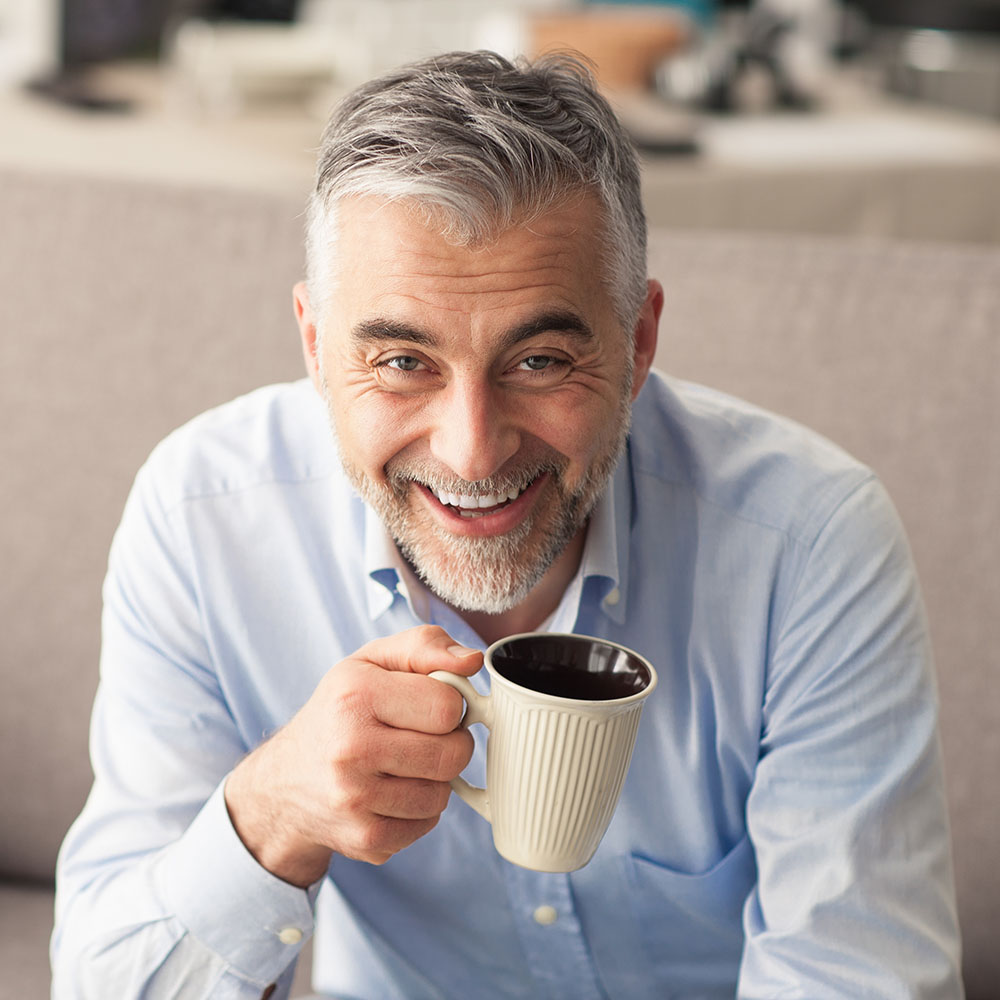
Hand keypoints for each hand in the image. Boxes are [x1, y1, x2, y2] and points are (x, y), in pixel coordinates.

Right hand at [224, 625, 480, 885]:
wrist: (284, 780)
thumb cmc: (340, 710)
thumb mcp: (372, 661)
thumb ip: (425, 645)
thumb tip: (473, 660)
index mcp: (356, 694)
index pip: (448, 706)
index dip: (449, 704)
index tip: (428, 704)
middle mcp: (351, 747)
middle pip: (453, 754)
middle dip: (450, 743)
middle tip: (424, 736)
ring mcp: (355, 798)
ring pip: (443, 794)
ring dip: (435, 779)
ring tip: (404, 764)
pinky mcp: (364, 838)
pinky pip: (427, 825)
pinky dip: (419, 810)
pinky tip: (392, 793)